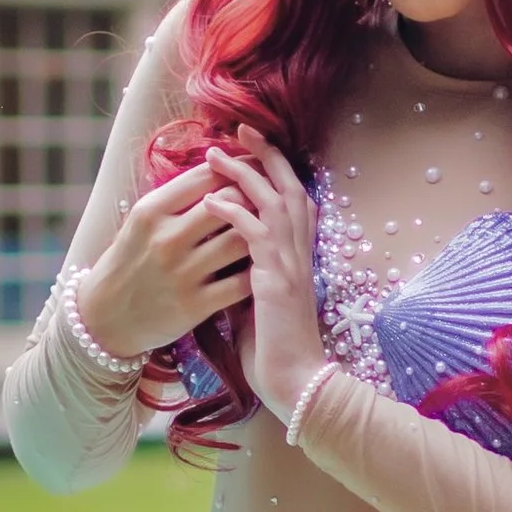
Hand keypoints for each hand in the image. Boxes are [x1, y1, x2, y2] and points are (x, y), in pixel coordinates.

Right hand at [72, 159, 252, 359]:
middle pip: (230, 203)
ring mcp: (182, 273)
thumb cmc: (130, 262)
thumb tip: (222, 170)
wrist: (104, 318)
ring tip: (265, 232)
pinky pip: (241, 283)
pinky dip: (256, 272)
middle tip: (264, 202)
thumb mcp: (141, 222)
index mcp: (151, 211)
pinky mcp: (195, 305)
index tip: (251, 169)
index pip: (206, 176)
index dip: (236, 168)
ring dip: (259, 234)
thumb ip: (177, 198)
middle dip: (253, 198)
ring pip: (241, 241)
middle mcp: (167, 239)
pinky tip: (260, 266)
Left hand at [203, 136, 324, 418]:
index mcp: (299, 258)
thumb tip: (224, 255)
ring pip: (272, 201)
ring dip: (244, 175)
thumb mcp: (259, 302)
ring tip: (216, 155)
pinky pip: (255, 233)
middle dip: (266, 155)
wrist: (295, 382)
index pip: (294, 201)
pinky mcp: (275, 279)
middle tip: (241, 129)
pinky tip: (211, 200)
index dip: (277, 171)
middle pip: (289, 188)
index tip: (254, 148)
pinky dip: (234, 212)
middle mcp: (300, 254)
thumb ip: (249, 272)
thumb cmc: (274, 350)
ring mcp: (291, 265)